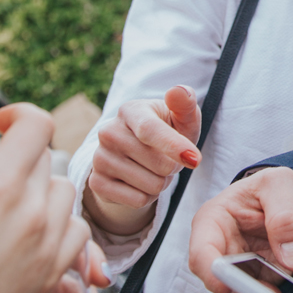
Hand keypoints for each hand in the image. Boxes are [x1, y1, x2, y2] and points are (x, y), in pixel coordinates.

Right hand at [0, 103, 91, 292]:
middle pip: (43, 161)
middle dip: (12, 161)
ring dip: (38, 192)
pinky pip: (77, 234)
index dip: (19, 114)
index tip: (0, 122)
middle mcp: (34, 213)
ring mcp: (48, 248)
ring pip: (64, 194)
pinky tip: (26, 237)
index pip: (37, 126)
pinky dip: (58, 225)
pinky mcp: (52, 278)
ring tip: (0, 213)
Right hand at [83, 86, 201, 236]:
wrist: (136, 154)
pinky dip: (148, 196)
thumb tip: (178, 91)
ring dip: (162, 182)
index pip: (151, 130)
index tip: (195, 159)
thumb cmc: (167, 131)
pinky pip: (138, 200)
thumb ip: (185, 104)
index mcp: (130, 110)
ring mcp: (99, 158)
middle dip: (173, 167)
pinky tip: (141, 183)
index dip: (174, 146)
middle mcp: (109, 132)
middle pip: (159, 165)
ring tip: (154, 169)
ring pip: (151, 185)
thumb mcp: (181, 118)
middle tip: (167, 159)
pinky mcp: (96, 183)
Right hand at [185, 166, 292, 292]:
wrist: (281, 198)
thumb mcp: (280, 186)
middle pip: (228, 292)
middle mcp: (219, 256)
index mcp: (211, 225)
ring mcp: (237, 276)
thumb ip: (286, 217)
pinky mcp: (257, 289)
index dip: (219, 279)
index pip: (202, 257)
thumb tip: (292, 257)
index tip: (245, 291)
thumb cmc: (271, 187)